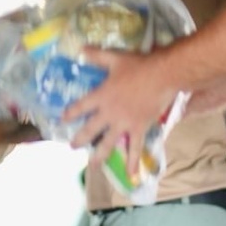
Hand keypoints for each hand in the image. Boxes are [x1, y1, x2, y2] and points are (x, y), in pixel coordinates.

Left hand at [63, 45, 182, 178]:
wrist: (162, 76)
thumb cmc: (139, 66)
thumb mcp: (115, 59)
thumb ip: (97, 56)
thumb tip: (81, 49)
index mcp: (101, 96)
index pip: (80, 107)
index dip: (70, 114)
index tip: (63, 119)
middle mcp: (109, 113)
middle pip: (90, 130)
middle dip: (80, 139)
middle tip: (73, 146)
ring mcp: (123, 123)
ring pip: (108, 143)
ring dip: (99, 155)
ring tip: (92, 164)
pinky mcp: (139, 129)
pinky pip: (135, 149)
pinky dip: (133, 163)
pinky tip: (131, 176)